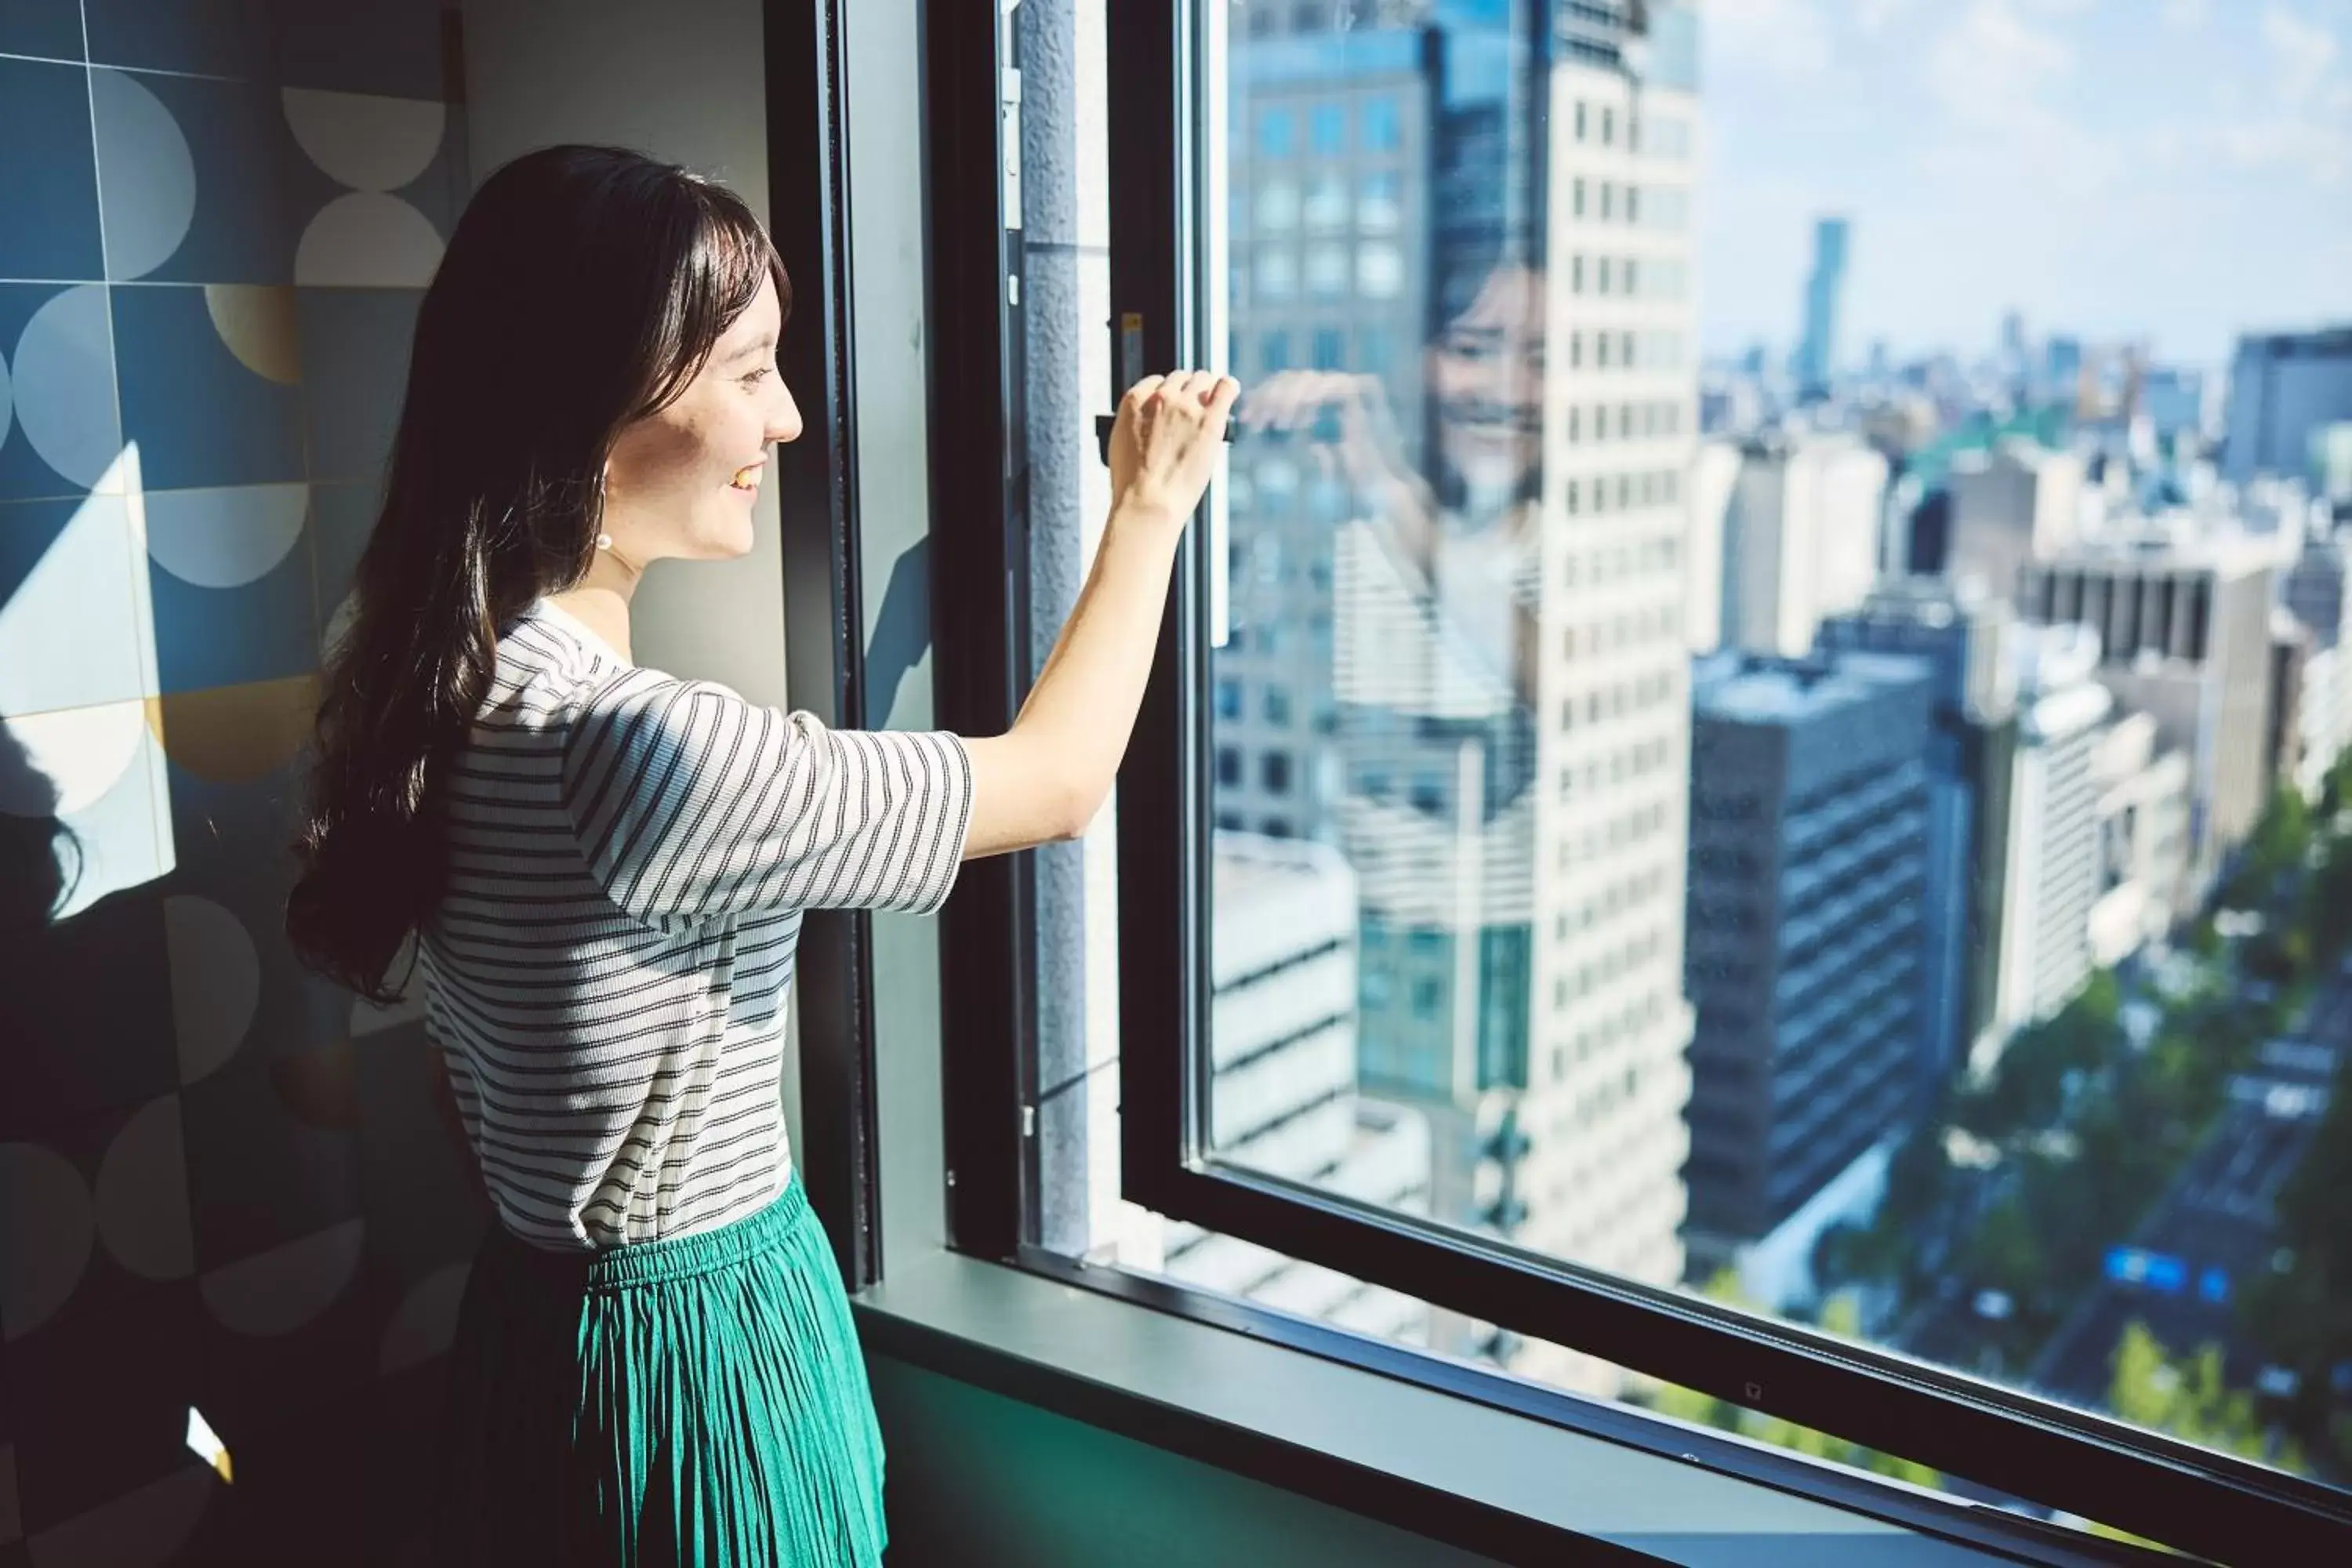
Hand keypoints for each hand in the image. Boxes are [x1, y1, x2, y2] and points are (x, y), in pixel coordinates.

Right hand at [1110, 369, 1240, 525]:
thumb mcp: (1121, 443)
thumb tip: (1152, 420)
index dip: (1167, 394)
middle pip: (1181, 378)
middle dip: (1186, 391)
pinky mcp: (1209, 420)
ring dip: (1207, 389)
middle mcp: (1161, 397)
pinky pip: (1225, 387)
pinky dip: (1228, 387)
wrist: (1148, 501)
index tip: (1172, 407)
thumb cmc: (1133, 483)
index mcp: (1135, 400)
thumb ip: (1138, 423)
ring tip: (1211, 406)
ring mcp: (1186, 406)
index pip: (1156, 381)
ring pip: (1203, 379)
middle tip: (1192, 412)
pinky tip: (1229, 393)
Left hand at [1242, 369, 1440, 576]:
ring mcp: (1354, 387)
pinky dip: (1304, 401)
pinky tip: (1291, 424)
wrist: (1383, 488)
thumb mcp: (1320, 455)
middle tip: (1253, 421)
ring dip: (1284, 399)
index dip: (1265, 397)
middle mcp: (1341, 389)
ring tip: (1275, 425)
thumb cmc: (1353, 477)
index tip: (1246, 418)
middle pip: (1293, 376)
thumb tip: (1284, 423)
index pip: (1290, 385)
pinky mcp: (1363, 391)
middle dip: (1268, 397)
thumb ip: (1306, 435)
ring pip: (1305, 378)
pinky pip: (1324, 386)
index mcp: (1330, 399)